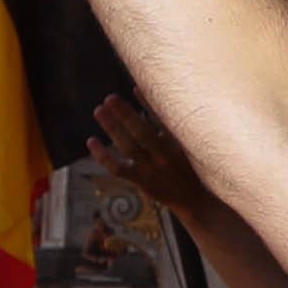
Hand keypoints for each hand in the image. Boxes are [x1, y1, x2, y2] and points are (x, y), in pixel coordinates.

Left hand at [85, 94, 206, 219]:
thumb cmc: (190, 165)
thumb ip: (170, 124)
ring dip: (112, 128)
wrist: (196, 199)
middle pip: (142, 132)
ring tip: (99, 110)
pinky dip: (103, 155)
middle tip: (110, 98)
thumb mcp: (187, 144)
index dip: (148, 103)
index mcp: (178, 143)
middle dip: (125, 114)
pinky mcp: (141, 181)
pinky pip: (117, 168)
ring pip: (128, 147)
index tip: (134, 88)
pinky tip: (91, 141)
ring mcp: (151, 169)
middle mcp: (164, 155)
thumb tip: (148, 97)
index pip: (162, 119)